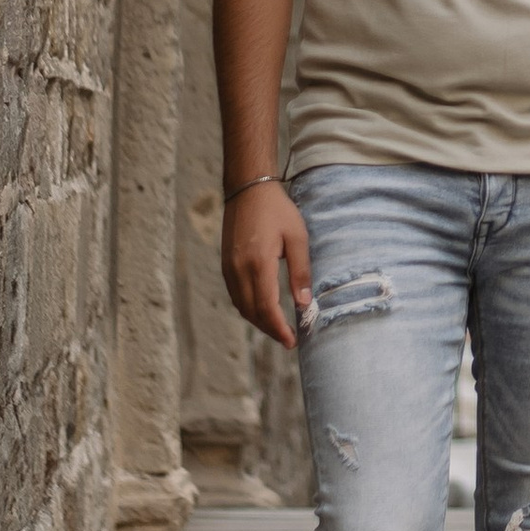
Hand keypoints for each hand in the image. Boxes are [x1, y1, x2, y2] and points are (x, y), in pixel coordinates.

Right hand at [222, 180, 312, 348]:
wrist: (248, 189)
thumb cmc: (277, 210)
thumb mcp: (297, 237)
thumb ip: (300, 271)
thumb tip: (304, 304)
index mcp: (258, 263)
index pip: (266, 307)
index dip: (278, 328)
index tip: (292, 340)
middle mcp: (239, 269)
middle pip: (252, 312)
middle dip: (270, 329)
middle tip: (288, 339)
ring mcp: (229, 268)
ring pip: (241, 306)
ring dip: (258, 321)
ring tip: (277, 328)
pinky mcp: (225, 264)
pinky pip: (235, 295)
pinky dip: (248, 308)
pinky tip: (261, 310)